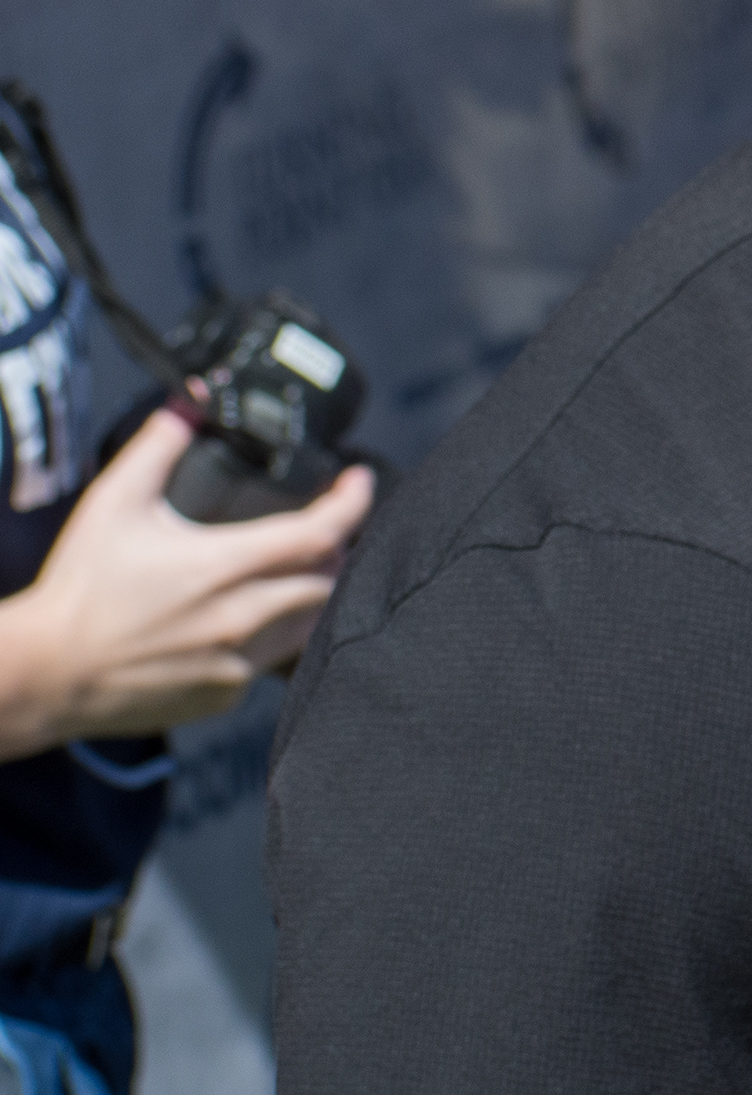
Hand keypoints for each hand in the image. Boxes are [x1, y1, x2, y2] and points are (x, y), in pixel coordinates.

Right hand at [0, 404, 375, 758]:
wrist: (49, 671)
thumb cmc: (81, 588)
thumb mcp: (115, 503)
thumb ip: (159, 446)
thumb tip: (192, 402)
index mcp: (224, 565)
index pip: (321, 532)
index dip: (353, 502)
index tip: (358, 481)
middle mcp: (243, 614)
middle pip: (331, 576)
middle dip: (336, 547)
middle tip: (322, 527)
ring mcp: (239, 659)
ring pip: (314, 619)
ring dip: (316, 590)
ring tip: (300, 567)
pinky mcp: (228, 692)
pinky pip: (277, 658)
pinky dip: (279, 632)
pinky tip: (255, 615)